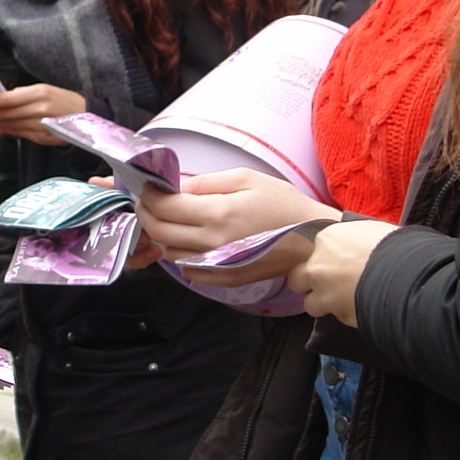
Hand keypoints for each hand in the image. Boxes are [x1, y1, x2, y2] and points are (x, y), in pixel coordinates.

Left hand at [0, 82, 84, 142]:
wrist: (90, 115)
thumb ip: (24, 95)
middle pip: (6, 112)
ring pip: (11, 124)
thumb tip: (1, 99)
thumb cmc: (66, 100)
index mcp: (39, 93)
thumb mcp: (46, 90)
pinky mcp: (43, 138)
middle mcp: (39, 109)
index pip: (5, 98)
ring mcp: (41, 125)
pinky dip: (8, 130)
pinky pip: (20, 134)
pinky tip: (2, 126)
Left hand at [137, 169, 330, 281]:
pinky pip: (187, 270)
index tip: (149, 188)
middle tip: (151, 201)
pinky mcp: (223, 280)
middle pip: (159, 232)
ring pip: (169, 253)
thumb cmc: (283, 205)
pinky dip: (181, 254)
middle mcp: (212, 243)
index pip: (164, 207)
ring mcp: (217, 265)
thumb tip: (176, 187)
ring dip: (164, 235)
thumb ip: (206, 183)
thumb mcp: (246, 179)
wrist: (311, 241)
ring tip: (174, 219)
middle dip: (148, 214)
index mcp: (218, 214)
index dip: (150, 196)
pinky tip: (192, 240)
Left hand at [289, 218, 397, 324]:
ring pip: (309, 303)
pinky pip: (333, 317)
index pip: (313, 250)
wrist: (407, 273)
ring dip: (323, 303)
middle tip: (330, 284)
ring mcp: (323, 291)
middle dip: (309, 283)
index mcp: (327, 238)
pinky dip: (342, 315)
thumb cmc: (396, 246)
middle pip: (298, 277)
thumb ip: (354, 238)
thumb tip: (357, 243)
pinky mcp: (336, 313)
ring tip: (344, 301)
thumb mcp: (373, 230)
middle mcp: (317, 264)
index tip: (336, 264)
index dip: (324, 259)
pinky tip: (358, 309)